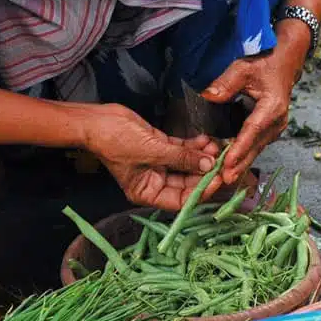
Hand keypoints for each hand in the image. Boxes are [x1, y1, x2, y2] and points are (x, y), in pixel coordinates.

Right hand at [83, 104, 220, 210]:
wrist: (97, 120)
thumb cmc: (116, 141)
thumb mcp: (152, 151)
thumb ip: (182, 158)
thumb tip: (208, 164)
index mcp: (148, 193)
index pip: (181, 200)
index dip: (200, 191)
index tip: (217, 179)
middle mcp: (154, 182)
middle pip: (187, 183)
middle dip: (205, 172)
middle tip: (222, 162)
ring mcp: (158, 164)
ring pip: (187, 164)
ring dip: (201, 156)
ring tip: (215, 146)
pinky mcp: (160, 147)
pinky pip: (181, 150)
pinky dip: (194, 146)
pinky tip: (206, 140)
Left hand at [203, 20, 309, 183]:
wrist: (284, 63)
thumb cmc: (264, 64)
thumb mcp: (243, 68)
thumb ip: (225, 83)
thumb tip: (208, 97)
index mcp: (272, 107)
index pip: (253, 131)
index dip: (239, 149)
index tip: (226, 164)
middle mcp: (277, 121)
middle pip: (255, 147)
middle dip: (239, 165)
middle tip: (222, 182)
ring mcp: (276, 128)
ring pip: (256, 149)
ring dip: (241, 164)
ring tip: (225, 180)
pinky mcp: (271, 130)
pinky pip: (256, 146)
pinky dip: (244, 156)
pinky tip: (231, 168)